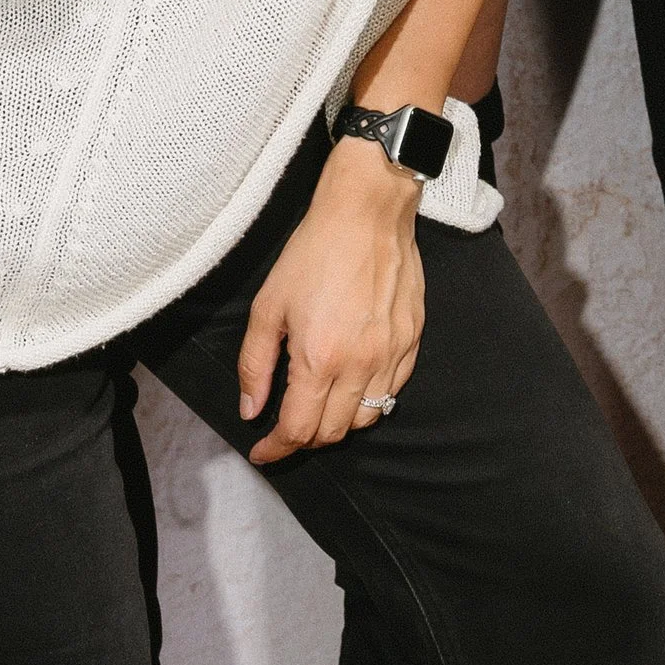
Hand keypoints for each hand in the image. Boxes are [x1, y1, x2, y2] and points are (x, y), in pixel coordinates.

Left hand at [238, 134, 425, 464]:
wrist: (368, 212)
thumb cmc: (314, 252)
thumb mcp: (268, 306)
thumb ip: (255, 364)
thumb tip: (251, 408)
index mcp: (320, 358)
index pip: (298, 429)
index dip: (276, 449)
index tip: (262, 451)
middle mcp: (360, 364)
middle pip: (333, 432)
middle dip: (303, 439)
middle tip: (284, 428)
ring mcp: (392, 353)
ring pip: (367, 419)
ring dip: (338, 424)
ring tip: (319, 407)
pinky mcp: (412, 339)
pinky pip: (393, 390)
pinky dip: (370, 400)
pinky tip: (352, 384)